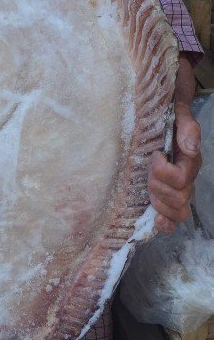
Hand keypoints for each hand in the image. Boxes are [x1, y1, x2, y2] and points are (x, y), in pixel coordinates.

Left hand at [148, 100, 201, 232]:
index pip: (180, 178)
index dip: (162, 170)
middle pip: (178, 198)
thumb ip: (187, 128)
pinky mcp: (168, 197)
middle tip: (149, 170)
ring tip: (149, 187)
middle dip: (157, 186)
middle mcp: (188, 178)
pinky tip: (157, 220)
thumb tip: (190, 148)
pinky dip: (166, 223)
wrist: (165, 120)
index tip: (155, 155)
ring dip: (158, 202)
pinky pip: (173, 219)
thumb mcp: (179, 115)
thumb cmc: (170, 118)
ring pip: (176, 211)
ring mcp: (179, 190)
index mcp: (190, 161)